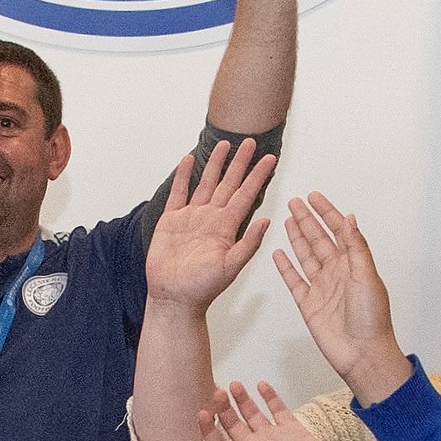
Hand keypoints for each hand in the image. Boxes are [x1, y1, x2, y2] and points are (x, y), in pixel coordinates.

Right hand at [145, 138, 278, 310]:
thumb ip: (248, 244)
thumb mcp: (231, 267)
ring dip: (215, 164)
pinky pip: (179, 193)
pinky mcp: (171, 221)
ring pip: (206, 183)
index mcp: (227, 228)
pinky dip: (183, 176)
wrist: (174, 298)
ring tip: (224, 144)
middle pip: (229, 183)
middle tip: (250, 142)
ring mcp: (191, 218)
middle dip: (239, 162)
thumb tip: (268, 221)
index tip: (270, 159)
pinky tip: (188, 160)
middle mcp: (211, 218)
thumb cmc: (202, 289)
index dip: (258, 176)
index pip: (247, 195)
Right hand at [270, 194, 408, 402]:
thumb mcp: (367, 277)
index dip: (326, 213)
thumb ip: (356, 247)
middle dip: (307, 220)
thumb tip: (350, 218)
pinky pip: (294, 280)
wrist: (362, 354)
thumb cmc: (371, 320)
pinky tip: (279, 252)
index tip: (315, 197)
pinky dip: (286, 267)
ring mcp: (322, 288)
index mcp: (353, 264)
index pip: (338, 231)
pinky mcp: (308, 304)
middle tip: (295, 202)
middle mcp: (337, 273)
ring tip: (288, 219)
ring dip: (297, 237)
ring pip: (305, 256)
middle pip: (318, 239)